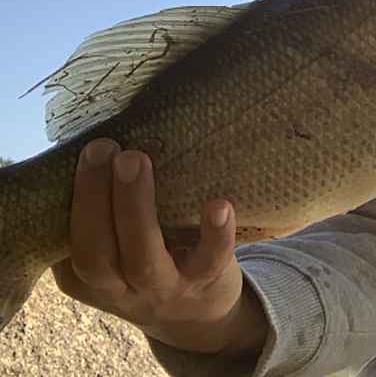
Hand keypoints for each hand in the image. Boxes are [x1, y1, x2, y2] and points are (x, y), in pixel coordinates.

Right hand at [52, 139, 268, 356]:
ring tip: (136, 159)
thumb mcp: (115, 251)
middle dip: (95, 199)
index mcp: (89, 277)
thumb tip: (101, 146)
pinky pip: (210, 260)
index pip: (71, 246)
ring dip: (136, 208)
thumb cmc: (149, 262)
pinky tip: (219, 204)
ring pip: (143, 258)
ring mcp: (164, 288)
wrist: (199, 316)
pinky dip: (215, 233)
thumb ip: (104, 214)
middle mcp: (121, 288)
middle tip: (103, 148)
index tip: (87, 151)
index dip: (75, 201)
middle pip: (97, 254)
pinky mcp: (207, 281)